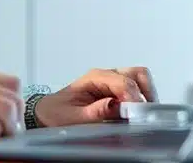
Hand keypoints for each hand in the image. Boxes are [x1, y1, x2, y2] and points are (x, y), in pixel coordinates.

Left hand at [34, 67, 155, 127]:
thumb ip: (95, 112)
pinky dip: (141, 100)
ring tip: (140, 115)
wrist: (48, 114)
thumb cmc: (57, 114)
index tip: (136, 114)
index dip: (133, 98)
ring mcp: (112, 83)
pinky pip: (135, 90)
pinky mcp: (115, 92)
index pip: (123, 82)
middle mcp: (106, 76)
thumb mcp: (73, 117)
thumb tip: (114, 105)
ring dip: (145, 96)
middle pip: (137, 74)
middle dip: (144, 93)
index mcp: (95, 77)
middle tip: (142, 114)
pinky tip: (135, 115)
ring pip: (140, 80)